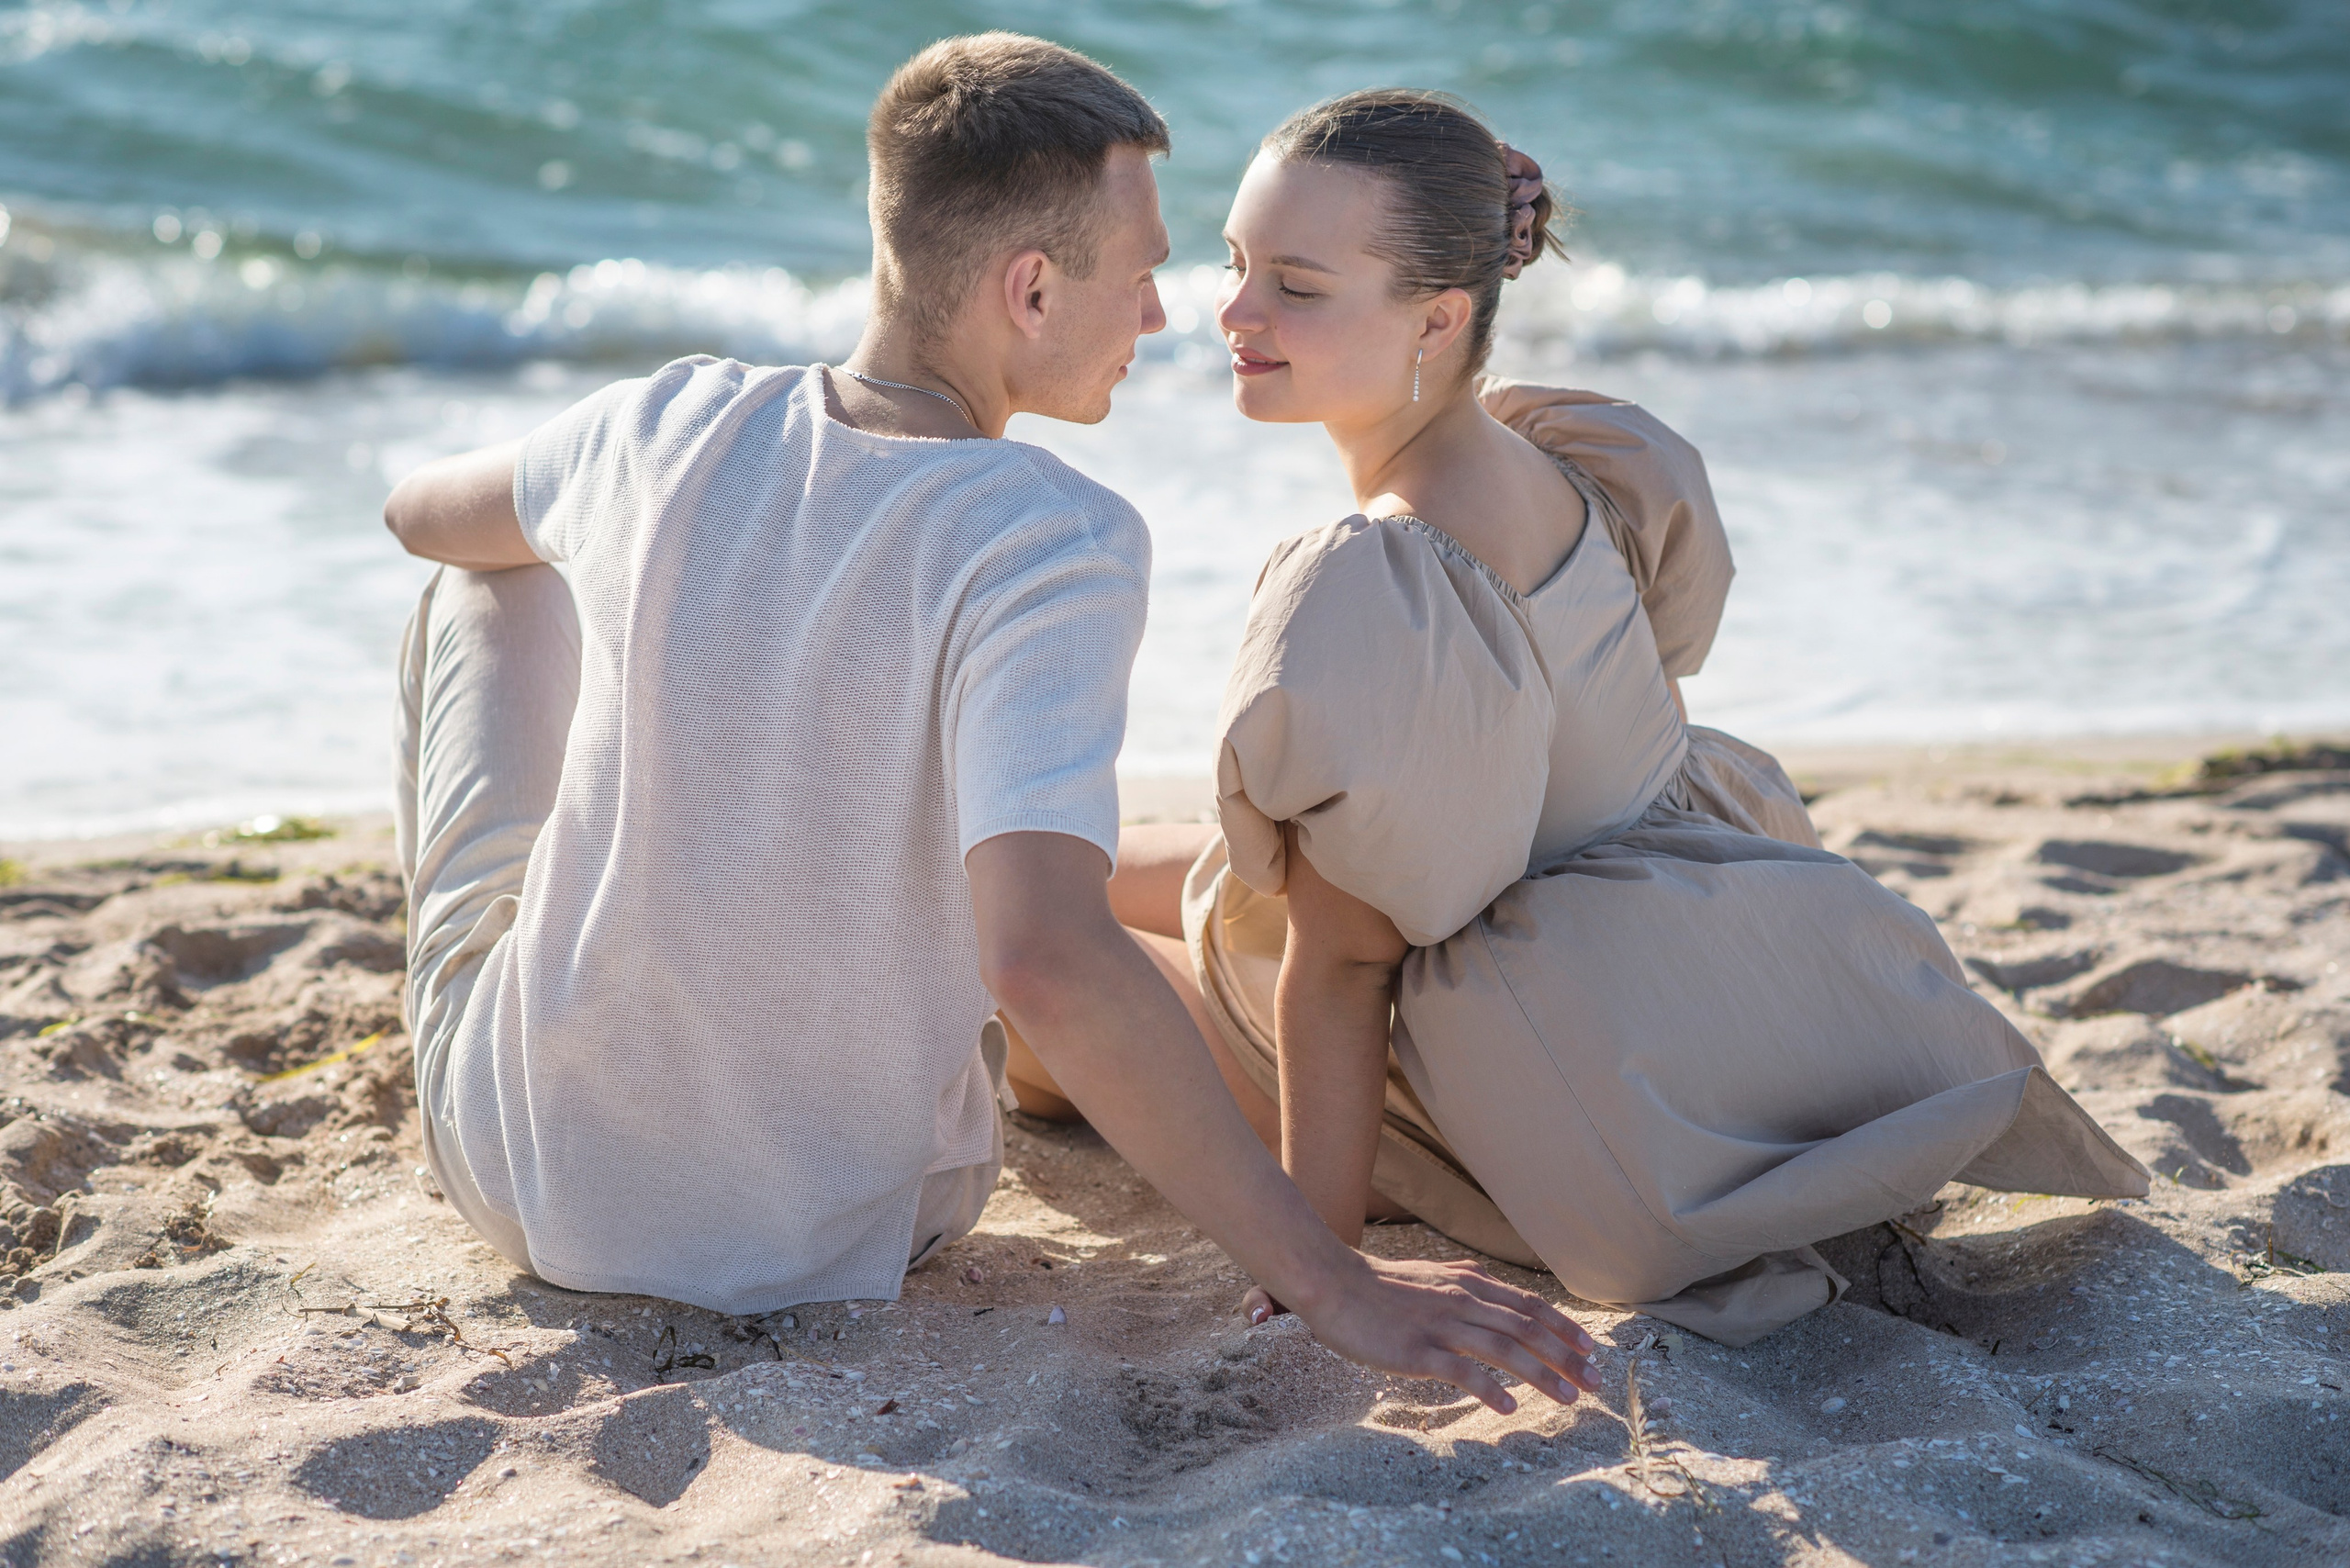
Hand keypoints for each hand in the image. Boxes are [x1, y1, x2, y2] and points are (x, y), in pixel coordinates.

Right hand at [1244, 1256, 1600, 1413]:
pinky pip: (1463, 1371)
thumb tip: (1494, 1301)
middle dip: (1567, 1357)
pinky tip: (1508, 1408)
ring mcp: (1441, 1325)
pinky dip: (1491, 1390)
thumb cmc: (1377, 1286)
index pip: (1528, 1305)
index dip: (1563, 1327)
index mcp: (1467, 1282)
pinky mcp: (1418, 1350)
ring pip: (1506, 1350)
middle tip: (1594, 1382)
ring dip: (1543, 1376)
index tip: (1589, 1348)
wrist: (1331, 1283)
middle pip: (1528, 1329)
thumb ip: (1464, 1288)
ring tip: (1568, 1399)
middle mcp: (1462, 1300)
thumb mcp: (1432, 1277)